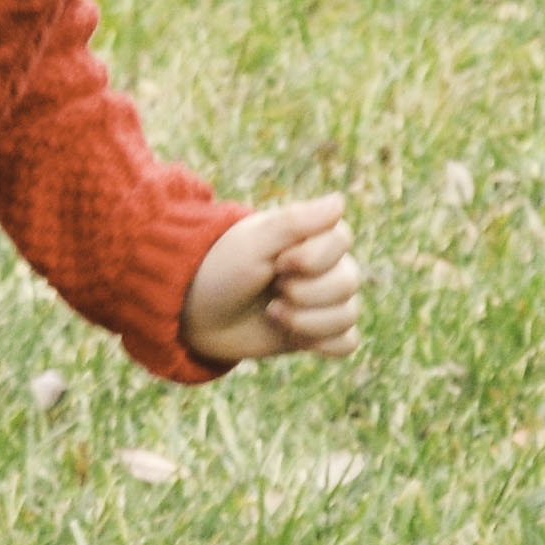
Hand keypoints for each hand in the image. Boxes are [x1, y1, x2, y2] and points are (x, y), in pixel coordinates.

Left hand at [182, 193, 359, 364]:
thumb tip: (340, 201)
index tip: (277, 262)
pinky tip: (295, 336)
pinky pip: (346, 343)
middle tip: (270, 290)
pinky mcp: (317, 334)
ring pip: (348, 314)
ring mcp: (322, 302)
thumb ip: (297, 222)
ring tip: (272, 313)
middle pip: (348, 281)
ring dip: (307, 320)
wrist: (195, 313)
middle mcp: (324, 267)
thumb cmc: (222, 270)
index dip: (310, 258)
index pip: (342, 240)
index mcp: (311, 236)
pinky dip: (324, 343)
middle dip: (304, 293)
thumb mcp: (254, 243)